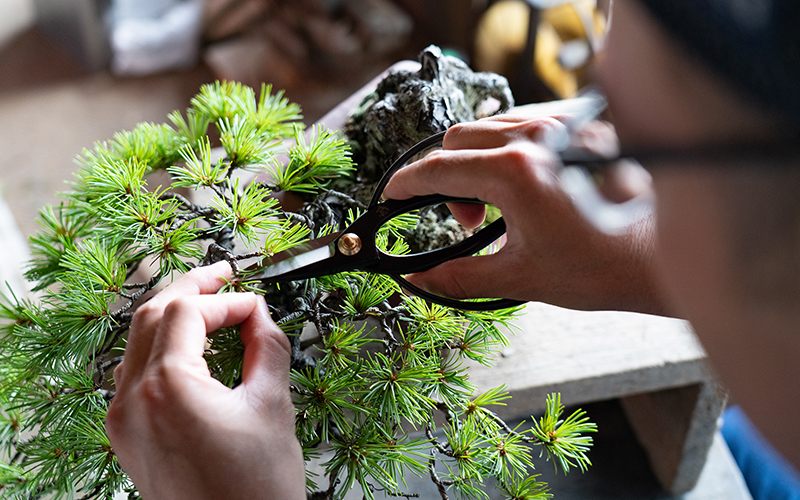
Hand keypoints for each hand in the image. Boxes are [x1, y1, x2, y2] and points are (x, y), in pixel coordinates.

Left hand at [105, 261, 304, 499]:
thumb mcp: (273, 406)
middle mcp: (133, 400)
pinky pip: (134, 372)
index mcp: (167, 389)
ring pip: (137, 341)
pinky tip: (189, 347)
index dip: (226, 299)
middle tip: (224, 276)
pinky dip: (161, 348)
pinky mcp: (126, 435)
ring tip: (208, 305)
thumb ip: (267, 345)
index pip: (188, 312)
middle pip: (151, 314)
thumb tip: (258, 313)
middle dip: (190, 289)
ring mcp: (123, 419)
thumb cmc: (256, 490)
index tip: (256, 306)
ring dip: (172, 315)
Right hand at [384, 116, 671, 314]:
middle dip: (446, 177)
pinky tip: (527, 185)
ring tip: (499, 206)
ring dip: (478, 160)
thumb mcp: (520, 278)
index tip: (393, 196)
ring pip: (493, 126)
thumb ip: (458, 277)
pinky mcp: (583, 127)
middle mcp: (537, 137)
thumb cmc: (605, 268)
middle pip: (459, 137)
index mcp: (516, 172)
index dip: (408, 183)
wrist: (666, 258)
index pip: (440, 168)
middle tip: (466, 222)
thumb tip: (417, 280)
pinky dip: (510, 148)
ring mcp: (563, 126)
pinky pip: (527, 123)